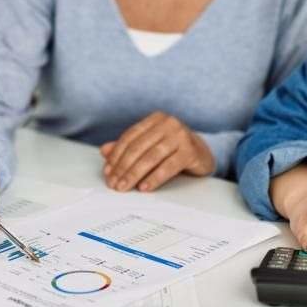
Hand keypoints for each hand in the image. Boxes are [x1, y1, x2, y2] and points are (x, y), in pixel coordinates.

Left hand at [99, 112, 214, 191]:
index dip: (116, 155)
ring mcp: (181, 136)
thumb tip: (104, 151)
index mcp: (155, 119)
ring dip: (135, 174)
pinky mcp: (190, 151)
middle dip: (123, 168)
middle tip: (114, 183)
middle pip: (138, 147)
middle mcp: (168, 123)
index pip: (130, 137)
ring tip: (125, 187)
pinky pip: (168, 166)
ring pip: (151, 157)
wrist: (202, 154)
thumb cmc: (173, 149)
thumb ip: (128, 147)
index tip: (108, 172)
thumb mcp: (150, 146)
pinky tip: (144, 187)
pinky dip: (154, 178)